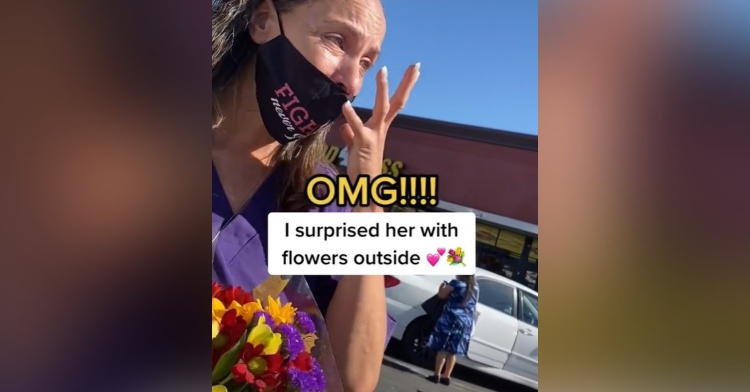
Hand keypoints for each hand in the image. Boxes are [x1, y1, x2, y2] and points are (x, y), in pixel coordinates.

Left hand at [339, 63, 420, 180]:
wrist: (366, 188)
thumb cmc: (362, 169)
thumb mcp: (355, 147)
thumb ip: (351, 134)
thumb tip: (345, 126)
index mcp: (380, 128)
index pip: (395, 103)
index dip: (404, 87)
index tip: (414, 71)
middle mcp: (380, 129)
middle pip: (397, 102)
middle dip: (406, 83)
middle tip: (415, 65)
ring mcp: (374, 135)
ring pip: (382, 109)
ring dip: (382, 90)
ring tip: (383, 71)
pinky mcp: (364, 143)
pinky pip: (357, 127)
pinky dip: (351, 116)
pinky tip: (344, 104)